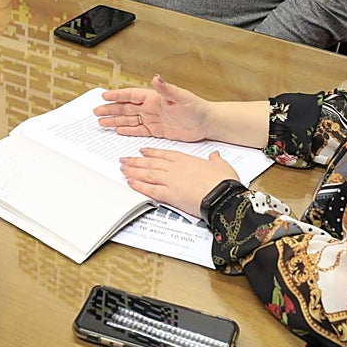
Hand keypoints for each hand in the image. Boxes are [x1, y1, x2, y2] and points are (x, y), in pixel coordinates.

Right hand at [95, 75, 210, 140]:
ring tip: (101, 122)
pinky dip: (128, 130)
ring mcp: (153, 119)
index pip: (131, 95)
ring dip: (115, 121)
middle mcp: (151, 108)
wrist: (207, 123)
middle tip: (96, 111)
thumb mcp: (182, 96)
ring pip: (129, 120)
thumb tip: (156, 78)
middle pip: (126, 108)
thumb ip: (167, 88)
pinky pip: (138, 130)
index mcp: (154, 98)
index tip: (104, 96)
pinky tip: (118, 130)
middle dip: (110, 109)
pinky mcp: (157, 131)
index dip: (117, 96)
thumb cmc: (197, 108)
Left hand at [119, 149, 237, 217]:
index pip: (163, 153)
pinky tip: (130, 183)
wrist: (222, 196)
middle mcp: (174, 168)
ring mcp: (169, 181)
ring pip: (146, 174)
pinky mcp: (168, 195)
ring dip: (133, 171)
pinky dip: (138, 186)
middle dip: (135, 161)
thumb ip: (215, 159)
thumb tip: (215, 155)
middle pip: (150, 163)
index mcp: (185, 159)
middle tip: (124, 160)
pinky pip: (149, 189)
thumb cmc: (223, 182)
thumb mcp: (222, 166)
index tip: (142, 151)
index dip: (151, 152)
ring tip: (122, 169)